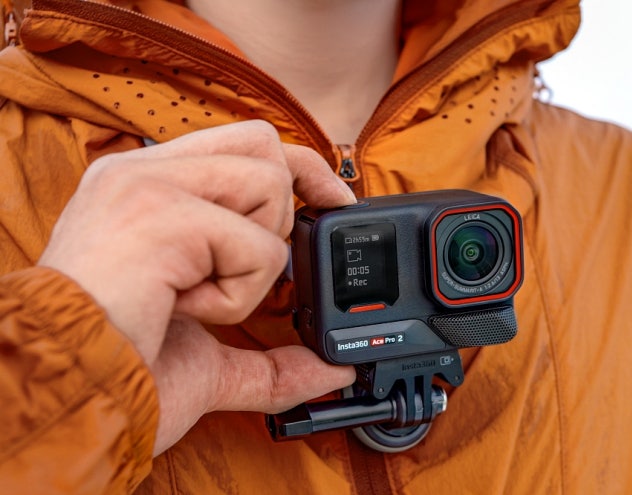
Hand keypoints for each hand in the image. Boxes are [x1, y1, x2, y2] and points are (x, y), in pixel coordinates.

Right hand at [38, 120, 356, 453]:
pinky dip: (241, 293)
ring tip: (200, 296)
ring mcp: (148, 186)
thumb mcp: (208, 357)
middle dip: (280, 215)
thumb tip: (334, 372)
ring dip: (256, 260)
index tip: (332, 204)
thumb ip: (274, 361)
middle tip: (245, 267)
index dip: (300, 168)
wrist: (64, 399)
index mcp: (146, 187)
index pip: (244, 141)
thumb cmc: (120, 372)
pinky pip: (258, 245)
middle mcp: (142, 172)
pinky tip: (186, 308)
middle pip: (264, 146)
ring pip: (268, 185)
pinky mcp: (162, 215)